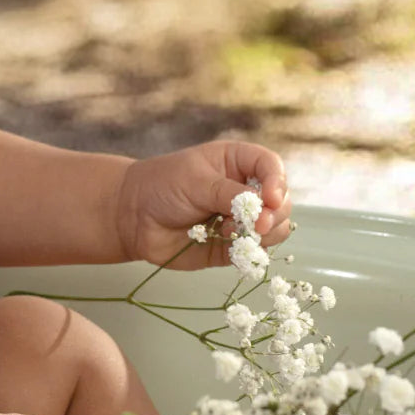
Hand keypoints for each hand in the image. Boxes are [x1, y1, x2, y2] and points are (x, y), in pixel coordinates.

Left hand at [114, 140, 290, 268]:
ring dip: (263, 234)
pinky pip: (256, 252)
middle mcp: (245, 189)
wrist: (132, 217)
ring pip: (276, 229)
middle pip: (282, 201)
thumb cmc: (161, 186)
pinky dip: (250, 252)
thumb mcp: (196, 181)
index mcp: (237, 162)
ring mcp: (241, 219)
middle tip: (256, 224)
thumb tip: (264, 209)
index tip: (270, 199)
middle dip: (274, 214)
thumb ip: (230, 193)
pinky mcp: (233, 246)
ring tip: (229, 231)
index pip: (272, 167)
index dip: (277, 183)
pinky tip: (226, 245)